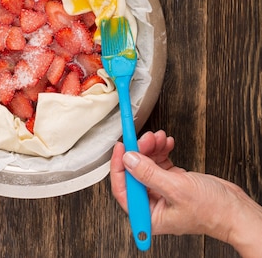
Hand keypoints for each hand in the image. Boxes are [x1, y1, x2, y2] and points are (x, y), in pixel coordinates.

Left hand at [110, 131, 261, 256]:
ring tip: (159, 137)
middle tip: (146, 137)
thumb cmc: (211, 210)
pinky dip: (161, 150)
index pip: (123, 190)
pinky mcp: (173, 181)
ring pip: (147, 164)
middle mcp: (153, 204)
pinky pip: (159, 162)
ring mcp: (162, 192)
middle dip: (139, 151)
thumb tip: (127, 159)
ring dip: (151, 148)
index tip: (121, 146)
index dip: (118, 167)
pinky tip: (167, 143)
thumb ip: (149, 174)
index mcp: (149, 215)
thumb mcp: (176, 189)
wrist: (235, 208)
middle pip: (135, 173)